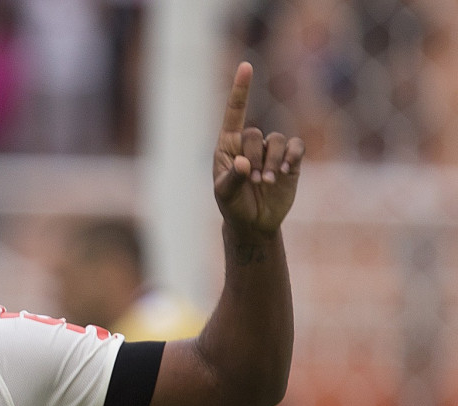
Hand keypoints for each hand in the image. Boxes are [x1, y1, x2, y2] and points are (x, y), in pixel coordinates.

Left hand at [213, 62, 304, 234]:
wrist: (253, 222)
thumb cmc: (233, 205)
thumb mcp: (225, 194)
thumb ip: (232, 179)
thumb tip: (243, 163)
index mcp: (228, 146)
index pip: (234, 113)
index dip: (241, 90)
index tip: (246, 66)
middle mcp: (249, 144)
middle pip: (254, 133)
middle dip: (254, 157)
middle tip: (252, 179)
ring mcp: (270, 151)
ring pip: (277, 140)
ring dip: (272, 161)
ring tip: (266, 181)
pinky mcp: (290, 161)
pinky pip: (296, 148)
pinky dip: (292, 157)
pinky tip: (285, 171)